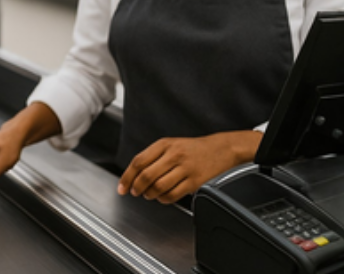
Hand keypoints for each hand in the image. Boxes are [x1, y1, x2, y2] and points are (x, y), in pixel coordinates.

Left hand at [117, 131, 261, 203]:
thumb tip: (132, 176)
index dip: (127, 177)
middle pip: (146, 176)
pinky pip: (173, 195)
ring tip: (149, 194)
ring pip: (158, 187)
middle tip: (135, 192)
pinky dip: (164, 199)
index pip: (138, 162)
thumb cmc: (193, 149)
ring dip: (150, 195)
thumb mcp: (171, 145)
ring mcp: (185, 168)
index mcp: (164, 144)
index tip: (122, 187)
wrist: (222, 150)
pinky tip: (163, 197)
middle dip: (137, 188)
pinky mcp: (195, 181)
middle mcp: (174, 155)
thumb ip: (152, 157)